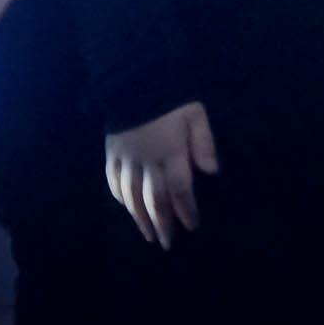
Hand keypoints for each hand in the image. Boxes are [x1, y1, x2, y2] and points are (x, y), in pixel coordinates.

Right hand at [106, 101, 218, 249]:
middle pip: (154, 198)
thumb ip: (204, 143)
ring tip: (148, 234)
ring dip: (140, 217)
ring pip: (131, 195)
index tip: (192, 227)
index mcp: (171, 152)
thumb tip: (212, 172)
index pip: (179, 188)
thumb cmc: (173, 99)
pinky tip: (127, 208)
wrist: (135, 81)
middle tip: (167, 243)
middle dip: (162, 222)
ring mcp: (126, 158)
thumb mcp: (196, 115)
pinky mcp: (111, 154)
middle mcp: (147, 160)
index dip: (186, 209)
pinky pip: (113, 182)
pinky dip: (120, 198)